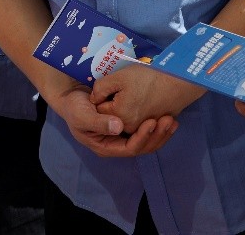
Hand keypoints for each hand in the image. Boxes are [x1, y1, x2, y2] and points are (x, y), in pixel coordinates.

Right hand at [46, 84, 177, 157]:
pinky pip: (146, 129)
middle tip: (168, 120)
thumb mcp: (82, 115)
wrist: (72, 97)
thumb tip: (119, 128)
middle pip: (143, 147)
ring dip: (161, 132)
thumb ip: (99, 123)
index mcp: (106, 147)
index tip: (152, 122)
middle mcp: (117, 144)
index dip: (143, 137)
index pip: (130, 148)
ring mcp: (124, 136)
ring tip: (172, 119)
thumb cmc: (74, 107)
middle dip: (157, 136)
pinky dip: (157, 124)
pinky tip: (168, 115)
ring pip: (147, 140)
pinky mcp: (129, 125)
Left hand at [90, 63, 203, 135]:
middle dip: (112, 105)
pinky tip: (140, 100)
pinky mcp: (153, 126)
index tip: (110, 87)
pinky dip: (138, 115)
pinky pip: (141, 125)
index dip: (102, 97)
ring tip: (130, 93)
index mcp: (119, 117)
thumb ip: (100, 89)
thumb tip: (93, 99)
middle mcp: (130, 128)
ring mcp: (143, 128)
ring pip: (126, 122)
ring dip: (124, 108)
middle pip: (113, 119)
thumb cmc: (147, 77)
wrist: (179, 82)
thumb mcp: (118, 77)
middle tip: (121, 89)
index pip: (100, 111)